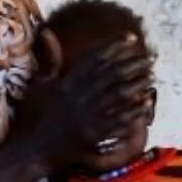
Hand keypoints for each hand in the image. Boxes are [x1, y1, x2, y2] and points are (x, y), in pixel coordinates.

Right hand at [11, 37, 153, 173]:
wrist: (31, 151)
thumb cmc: (33, 116)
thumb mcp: (37, 84)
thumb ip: (49, 59)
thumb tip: (48, 31)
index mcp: (65, 84)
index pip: (94, 61)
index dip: (114, 48)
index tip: (131, 39)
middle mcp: (77, 98)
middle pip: (110, 77)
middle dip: (132, 66)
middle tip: (149, 58)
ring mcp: (86, 118)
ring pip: (117, 98)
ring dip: (136, 86)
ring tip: (151, 77)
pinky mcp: (93, 136)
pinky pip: (117, 123)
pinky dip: (132, 113)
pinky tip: (146, 105)